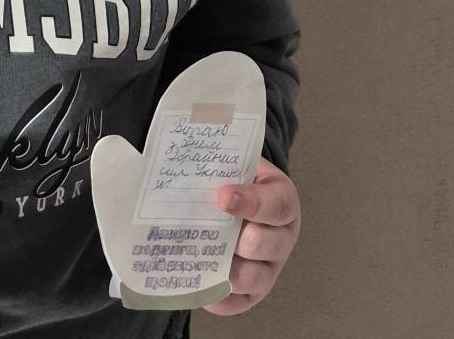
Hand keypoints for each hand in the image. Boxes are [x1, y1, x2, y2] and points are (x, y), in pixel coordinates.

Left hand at [201, 158, 300, 315]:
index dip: (251, 202)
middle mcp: (280, 237)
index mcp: (281, 199)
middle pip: (267, 244)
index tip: (223, 197)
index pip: (277, 204)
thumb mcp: (233, 163)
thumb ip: (219, 166)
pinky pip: (238, 303)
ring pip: (254, 278)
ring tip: (201, 255)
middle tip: (210, 228)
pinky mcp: (251, 293)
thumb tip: (185, 169)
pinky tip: (198, 280)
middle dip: (237, 239)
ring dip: (227, 269)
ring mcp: (268, 268)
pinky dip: (217, 296)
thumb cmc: (231, 178)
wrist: (231, 196)